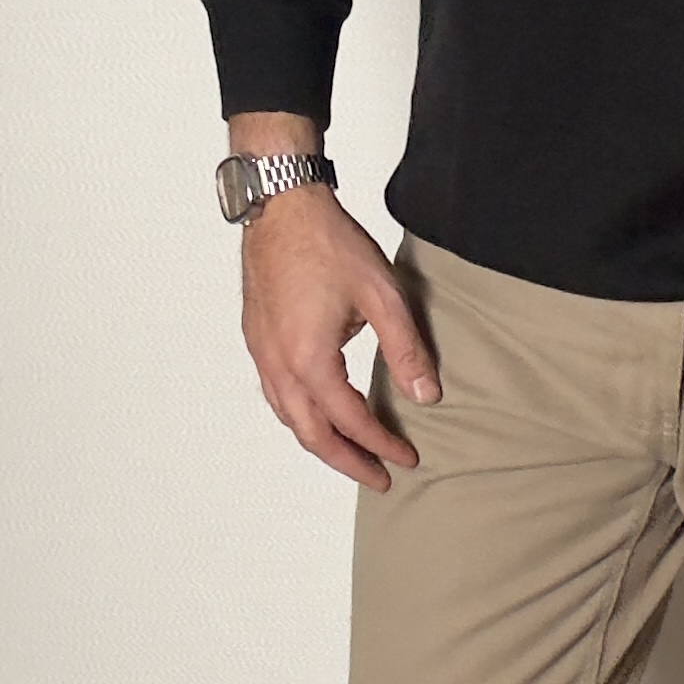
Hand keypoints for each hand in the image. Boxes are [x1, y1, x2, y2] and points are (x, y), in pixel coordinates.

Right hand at [236, 181, 437, 490]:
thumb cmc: (328, 242)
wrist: (282, 206)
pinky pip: (275, 394)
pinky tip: (317, 414)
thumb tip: (426, 394)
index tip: (406, 457)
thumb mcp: (382, 295)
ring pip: (288, 418)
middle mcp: (278, 363)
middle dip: (348, 461)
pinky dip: (299, 416)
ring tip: (351, 454)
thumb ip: (405, 349)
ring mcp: (261, 352)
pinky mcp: (256, 338)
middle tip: (378, 477)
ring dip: (321, 442)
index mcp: (309, 358)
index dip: (381, 444)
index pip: (350, 420)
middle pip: (311, 434)